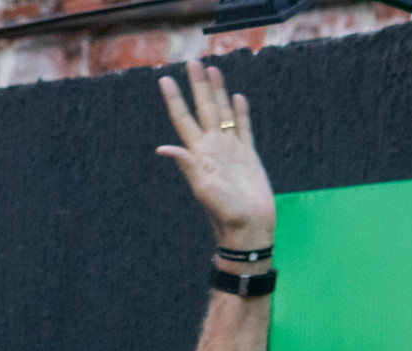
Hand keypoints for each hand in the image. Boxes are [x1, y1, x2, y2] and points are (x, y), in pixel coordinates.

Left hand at [156, 61, 275, 249]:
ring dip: (218, 92)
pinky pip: (244, 128)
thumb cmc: (225, 212)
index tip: (164, 79)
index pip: (183, 120)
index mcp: (200, 154)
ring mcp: (230, 150)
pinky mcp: (248, 155)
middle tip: (191, 61)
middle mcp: (213, 148)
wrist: (248, 226)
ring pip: (224, 113)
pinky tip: (238, 98)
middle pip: (204, 109)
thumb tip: (163, 148)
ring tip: (212, 70)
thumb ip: (187, 166)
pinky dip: (241, 113)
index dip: (175, 99)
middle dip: (197, 85)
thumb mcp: (203, 189)